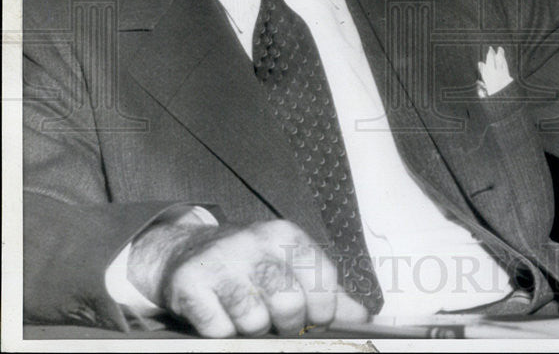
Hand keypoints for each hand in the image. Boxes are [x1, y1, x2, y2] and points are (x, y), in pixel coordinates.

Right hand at [128, 219, 366, 336]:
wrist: (185, 251)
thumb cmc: (249, 263)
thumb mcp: (290, 265)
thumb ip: (326, 291)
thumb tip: (363, 318)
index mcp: (285, 234)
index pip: (321, 275)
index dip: (324, 308)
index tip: (318, 319)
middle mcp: (254, 241)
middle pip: (289, 302)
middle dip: (289, 324)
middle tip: (279, 323)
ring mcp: (220, 261)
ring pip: (253, 320)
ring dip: (254, 330)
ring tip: (248, 316)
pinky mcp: (190, 283)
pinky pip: (218, 329)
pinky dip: (223, 333)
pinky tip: (221, 316)